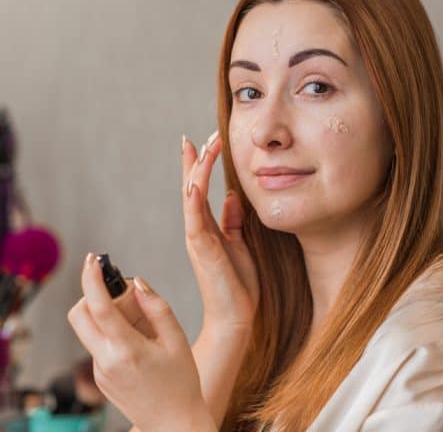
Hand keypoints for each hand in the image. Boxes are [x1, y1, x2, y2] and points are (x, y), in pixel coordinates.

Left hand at [67, 253, 213, 431]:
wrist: (174, 423)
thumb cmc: (182, 382)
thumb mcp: (177, 340)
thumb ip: (157, 307)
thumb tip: (138, 283)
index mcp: (126, 349)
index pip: (98, 306)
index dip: (91, 279)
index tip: (92, 260)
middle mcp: (106, 361)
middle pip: (78, 316)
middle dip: (91, 295)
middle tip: (118, 291)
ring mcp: (100, 372)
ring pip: (88, 331)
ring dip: (103, 315)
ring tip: (139, 321)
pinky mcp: (100, 378)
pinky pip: (98, 346)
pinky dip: (112, 334)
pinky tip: (139, 342)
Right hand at [182, 131, 259, 334]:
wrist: (235, 316)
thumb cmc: (238, 284)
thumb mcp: (240, 244)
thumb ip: (233, 222)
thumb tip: (232, 197)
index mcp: (208, 228)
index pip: (201, 190)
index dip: (201, 166)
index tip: (206, 142)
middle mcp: (198, 230)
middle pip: (192, 188)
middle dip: (195, 161)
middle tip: (198, 137)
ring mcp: (197, 238)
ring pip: (191, 198)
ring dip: (195, 172)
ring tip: (198, 147)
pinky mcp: (202, 249)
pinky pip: (195, 219)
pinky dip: (194, 199)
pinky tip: (195, 181)